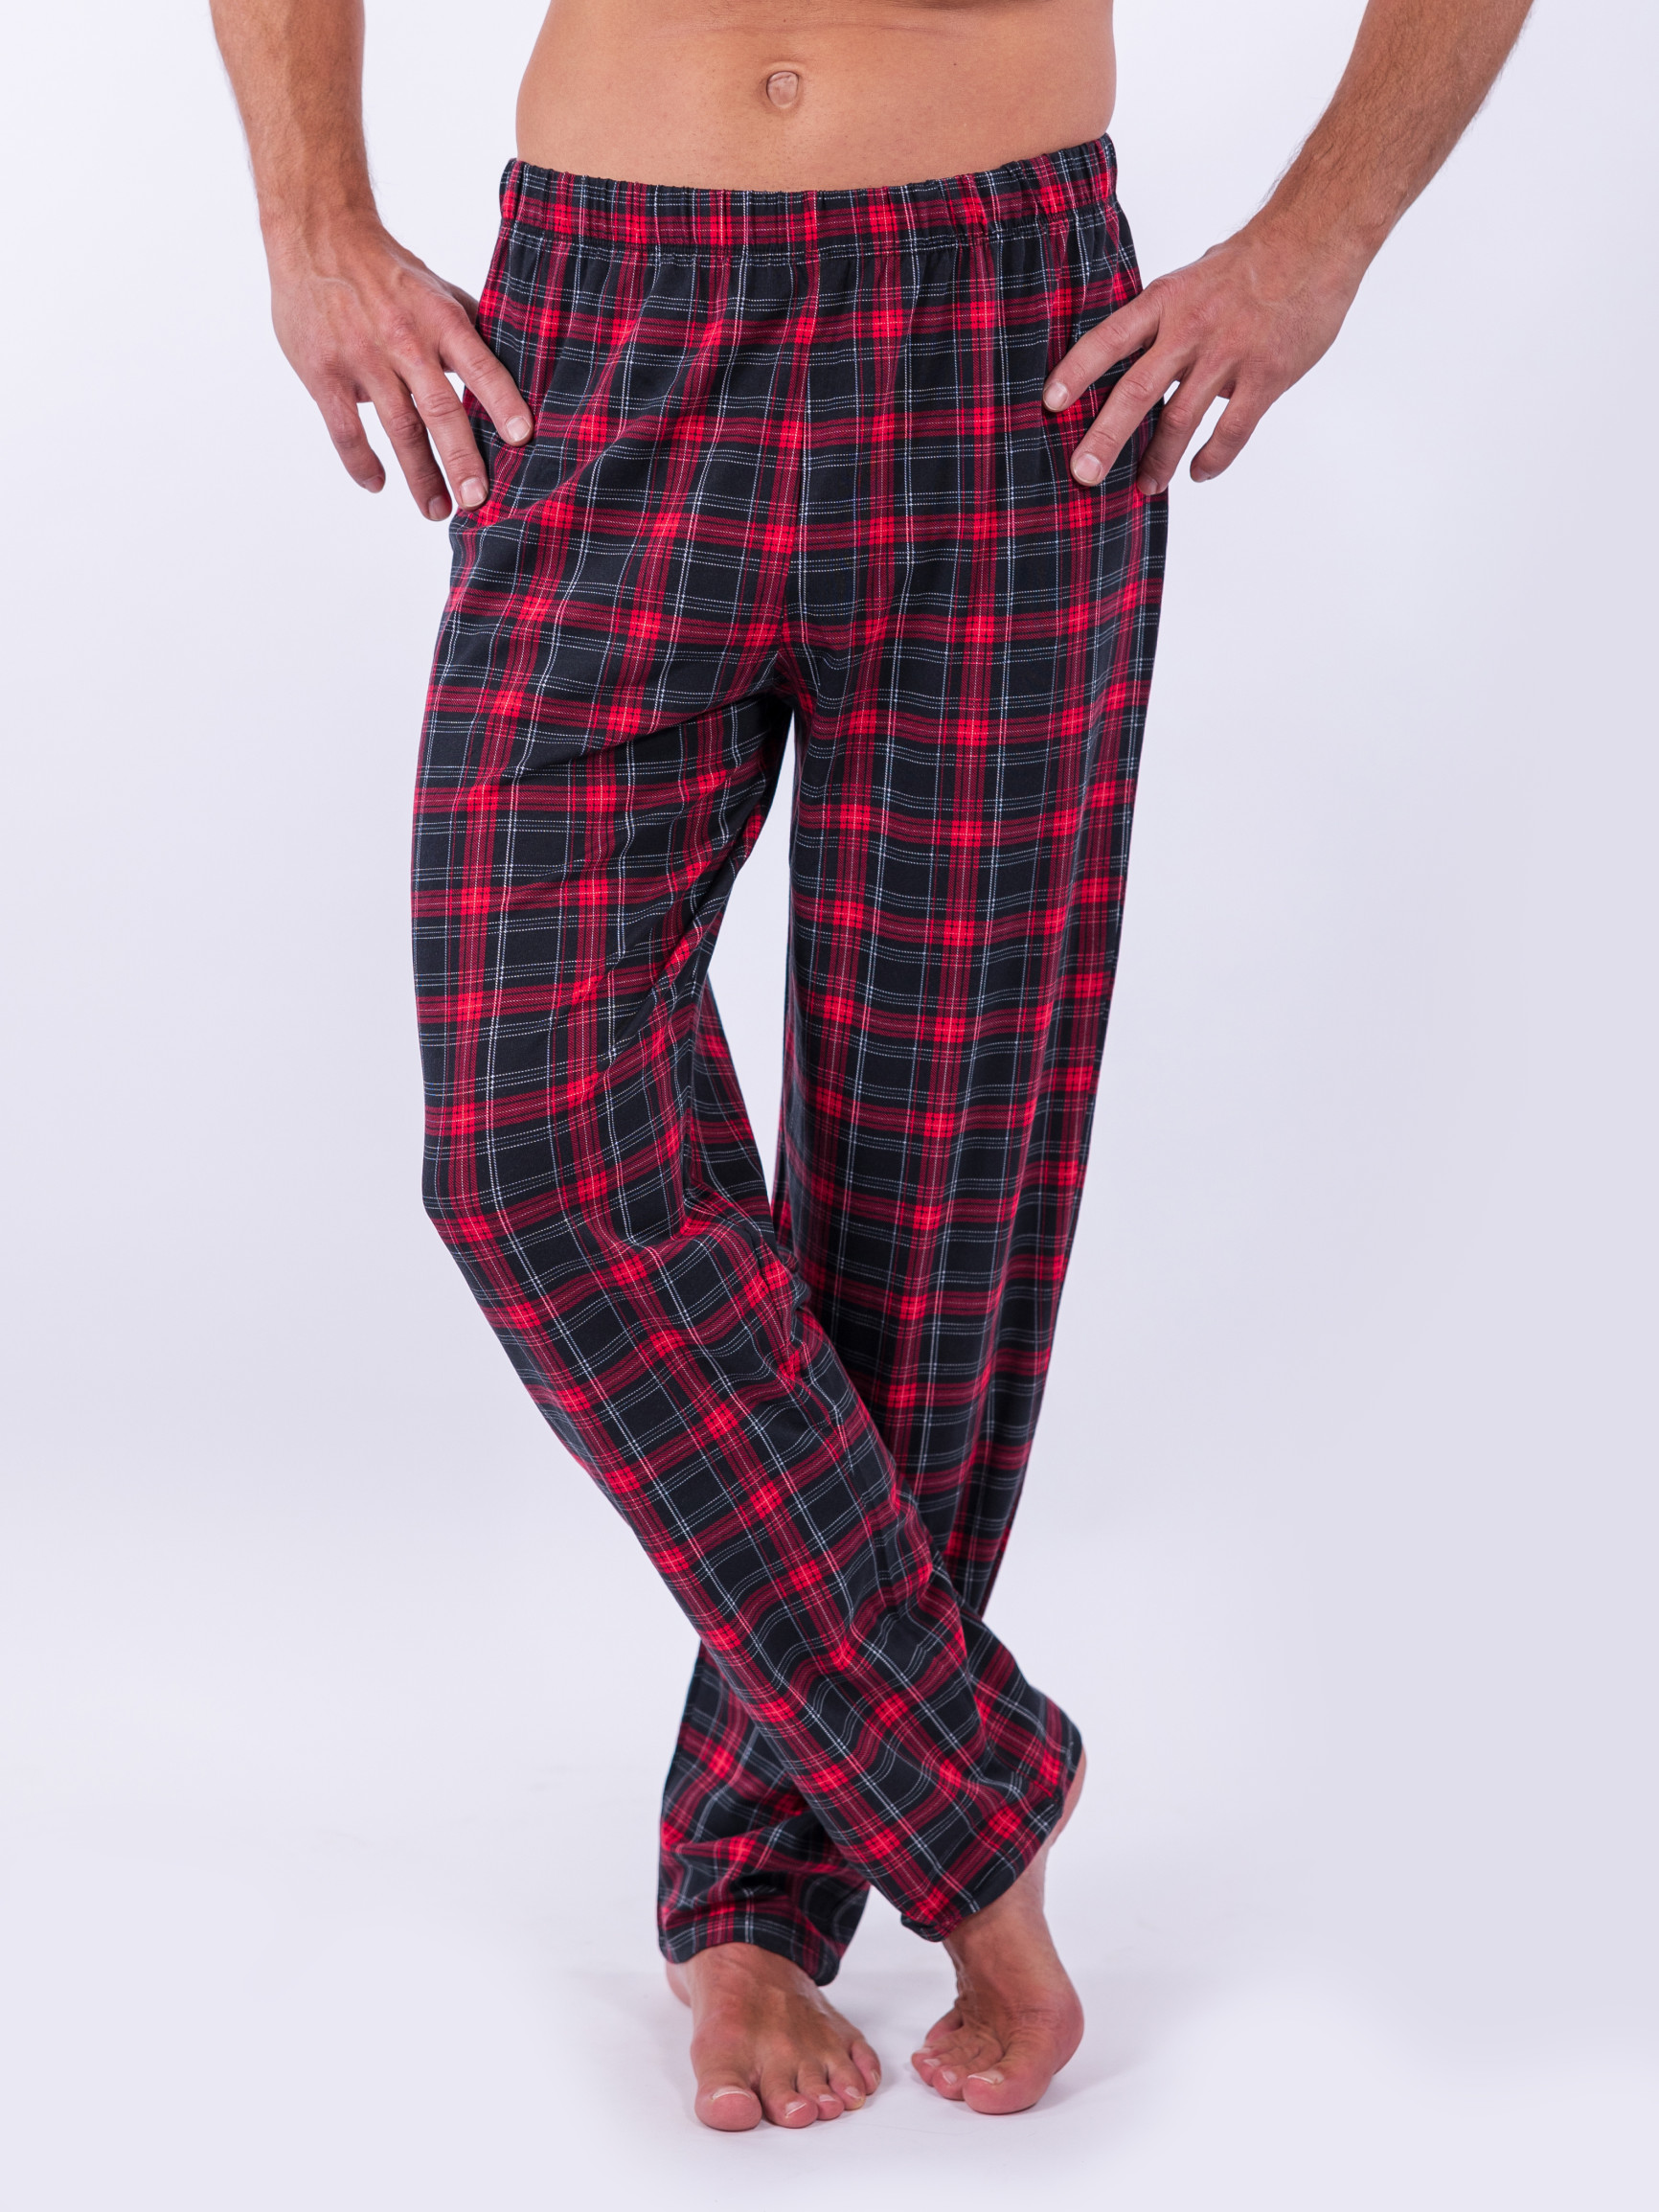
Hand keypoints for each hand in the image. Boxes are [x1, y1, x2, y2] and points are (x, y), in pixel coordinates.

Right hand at [266, 217, 531, 519]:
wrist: (317, 235)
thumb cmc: (386, 271)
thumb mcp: (437, 290)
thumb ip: (471, 331)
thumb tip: (518, 364)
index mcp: (439, 319)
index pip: (480, 365)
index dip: (503, 402)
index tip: (521, 439)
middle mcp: (404, 340)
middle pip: (440, 410)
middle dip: (462, 460)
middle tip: (478, 501)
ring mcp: (362, 358)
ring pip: (398, 429)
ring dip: (420, 475)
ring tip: (437, 510)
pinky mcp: (324, 373)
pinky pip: (346, 430)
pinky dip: (362, 463)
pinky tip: (378, 484)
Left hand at [1043, 221, 1367, 494]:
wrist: (1317, 239)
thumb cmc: (1251, 262)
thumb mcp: (1193, 278)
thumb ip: (1164, 322)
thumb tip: (1132, 360)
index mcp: (1167, 301)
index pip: (1110, 339)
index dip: (1077, 371)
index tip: (1050, 404)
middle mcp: (1191, 328)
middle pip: (1137, 390)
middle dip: (1105, 437)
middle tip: (1083, 475)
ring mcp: (1229, 354)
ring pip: (1181, 419)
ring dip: (1158, 460)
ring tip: (1144, 486)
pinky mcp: (1266, 376)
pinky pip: (1233, 431)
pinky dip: (1212, 459)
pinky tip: (1197, 474)